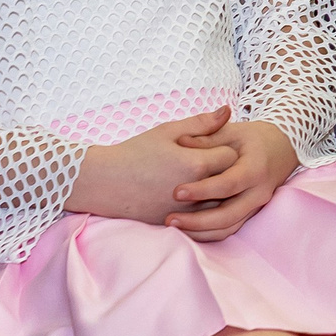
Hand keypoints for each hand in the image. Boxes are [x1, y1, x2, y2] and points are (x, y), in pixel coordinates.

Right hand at [65, 106, 237, 222]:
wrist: (103, 182)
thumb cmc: (135, 152)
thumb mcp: (167, 131)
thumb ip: (201, 123)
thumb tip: (228, 111)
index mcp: (196, 164)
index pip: (231, 156)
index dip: (224, 148)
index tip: (213, 146)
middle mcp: (196, 190)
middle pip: (230, 180)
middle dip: (225, 170)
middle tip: (213, 162)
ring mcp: (186, 211)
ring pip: (221, 203)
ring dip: (218, 192)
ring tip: (205, 180)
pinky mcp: (176, 225)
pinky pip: (204, 220)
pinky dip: (205, 210)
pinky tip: (196, 197)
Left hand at [165, 118, 299, 241]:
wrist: (281, 149)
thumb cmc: (252, 139)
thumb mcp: (232, 131)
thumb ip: (208, 137)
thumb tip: (181, 141)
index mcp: (255, 169)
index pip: (228, 184)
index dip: (202, 190)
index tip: (176, 192)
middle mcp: (258, 192)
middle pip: (228, 215)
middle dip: (197, 221)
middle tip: (169, 218)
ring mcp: (255, 206)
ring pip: (228, 228)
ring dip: (200, 231)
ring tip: (174, 226)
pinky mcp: (249, 214)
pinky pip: (228, 230)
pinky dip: (207, 233)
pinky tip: (186, 229)